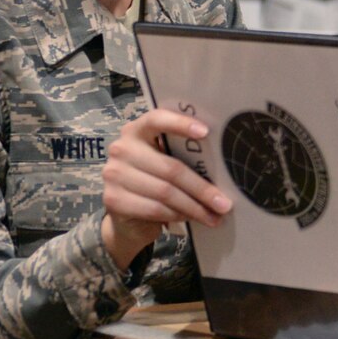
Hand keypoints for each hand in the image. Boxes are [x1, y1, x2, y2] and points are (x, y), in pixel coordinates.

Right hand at [100, 108, 231, 269]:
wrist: (126, 217)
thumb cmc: (153, 183)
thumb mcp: (164, 162)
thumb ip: (181, 156)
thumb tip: (221, 169)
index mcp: (137, 130)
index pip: (157, 120)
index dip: (181, 124)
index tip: (206, 132)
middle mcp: (122, 148)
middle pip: (171, 168)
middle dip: (201, 189)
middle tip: (224, 204)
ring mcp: (114, 174)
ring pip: (165, 192)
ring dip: (194, 207)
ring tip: (214, 216)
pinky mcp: (113, 200)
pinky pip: (155, 209)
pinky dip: (177, 215)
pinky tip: (191, 218)